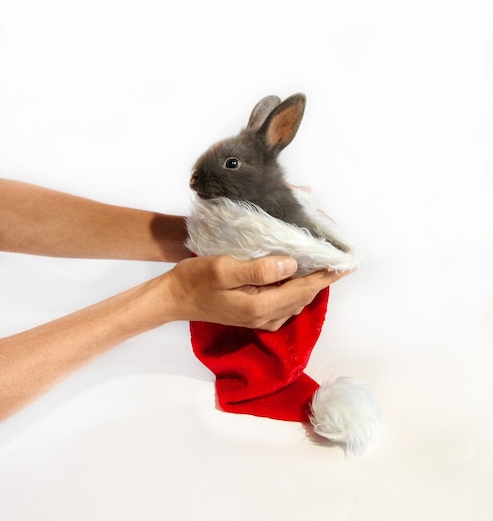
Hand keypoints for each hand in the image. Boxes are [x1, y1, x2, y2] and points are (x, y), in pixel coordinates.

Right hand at [162, 255, 350, 330]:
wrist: (175, 298)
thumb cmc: (196, 280)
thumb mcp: (224, 268)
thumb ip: (259, 269)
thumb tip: (292, 265)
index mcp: (261, 306)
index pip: (304, 289)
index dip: (327, 276)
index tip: (346, 263)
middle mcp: (266, 317)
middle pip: (304, 296)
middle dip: (324, 279)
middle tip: (339, 259)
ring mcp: (261, 319)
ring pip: (297, 301)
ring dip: (311, 283)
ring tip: (323, 263)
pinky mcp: (256, 315)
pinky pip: (286, 302)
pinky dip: (298, 288)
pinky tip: (297, 274)